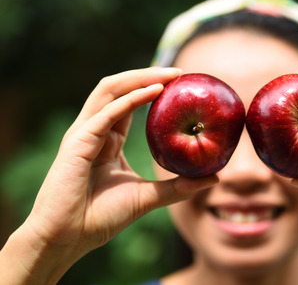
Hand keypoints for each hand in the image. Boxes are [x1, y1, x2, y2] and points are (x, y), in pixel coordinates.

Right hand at [0, 67, 217, 283]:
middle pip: (119, 88)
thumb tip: (214, 178)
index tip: (181, 85)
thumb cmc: (101, 218)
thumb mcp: (148, 198)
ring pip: (110, 90)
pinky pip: (107, 113)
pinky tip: (155, 92)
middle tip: (179, 73)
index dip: (152, 88)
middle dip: (148, 75)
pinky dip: (131, 99)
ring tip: (169, 75)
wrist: (68, 238)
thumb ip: (178, 186)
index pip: (128, 102)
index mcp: (107, 139)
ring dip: (140, 78)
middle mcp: (94, 130)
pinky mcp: (77, 142)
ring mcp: (83, 133)